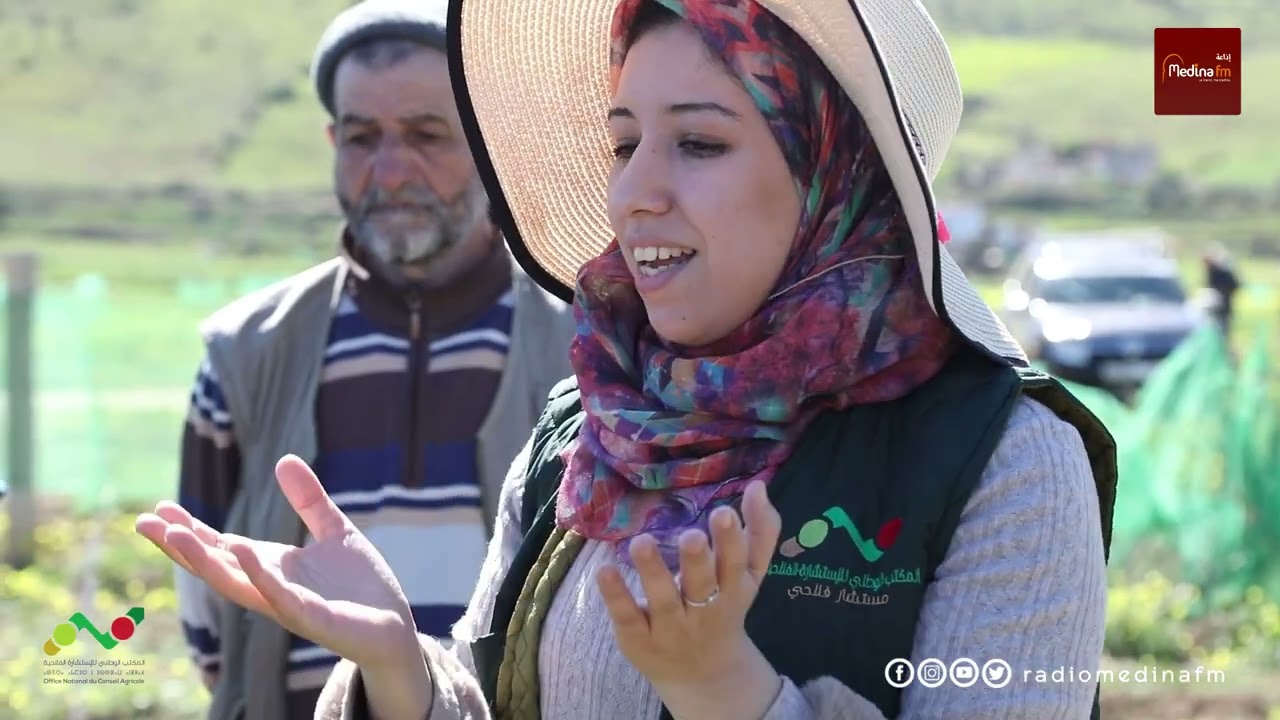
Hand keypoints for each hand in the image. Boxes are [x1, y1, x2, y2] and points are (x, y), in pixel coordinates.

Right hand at [136, 455, 419, 670]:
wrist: (394, 625)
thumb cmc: (361, 585)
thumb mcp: (333, 531)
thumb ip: (309, 500)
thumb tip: (284, 459)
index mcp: (272, 567)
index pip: (222, 547)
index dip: (190, 530)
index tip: (157, 509)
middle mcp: (271, 588)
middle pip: (217, 566)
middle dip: (181, 547)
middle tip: (144, 523)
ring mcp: (289, 606)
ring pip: (237, 585)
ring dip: (206, 561)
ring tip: (177, 535)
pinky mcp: (315, 620)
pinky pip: (281, 598)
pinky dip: (259, 576)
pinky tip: (242, 552)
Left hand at [597, 480, 783, 718]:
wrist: (705, 676)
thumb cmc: (725, 608)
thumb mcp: (750, 576)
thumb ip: (760, 532)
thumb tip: (758, 486)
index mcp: (734, 590)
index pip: (736, 565)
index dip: (731, 541)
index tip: (723, 512)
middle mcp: (704, 610)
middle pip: (703, 585)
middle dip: (698, 560)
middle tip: (690, 535)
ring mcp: (670, 627)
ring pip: (663, 601)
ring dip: (652, 571)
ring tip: (641, 542)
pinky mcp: (639, 639)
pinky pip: (628, 617)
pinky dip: (617, 596)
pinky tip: (605, 570)